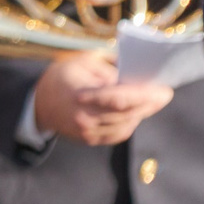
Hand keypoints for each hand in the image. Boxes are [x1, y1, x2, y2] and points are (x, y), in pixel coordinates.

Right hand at [31, 51, 173, 146]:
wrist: (39, 103)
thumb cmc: (62, 77)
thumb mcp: (81, 63)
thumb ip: (108, 70)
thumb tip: (136, 78)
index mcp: (79, 93)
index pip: (118, 97)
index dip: (144, 95)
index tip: (164, 90)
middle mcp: (83, 117)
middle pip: (127, 113)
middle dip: (150, 104)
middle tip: (165, 93)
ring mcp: (87, 132)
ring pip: (126, 125)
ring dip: (142, 113)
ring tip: (151, 100)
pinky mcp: (90, 140)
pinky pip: (119, 133)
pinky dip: (130, 122)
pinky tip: (134, 112)